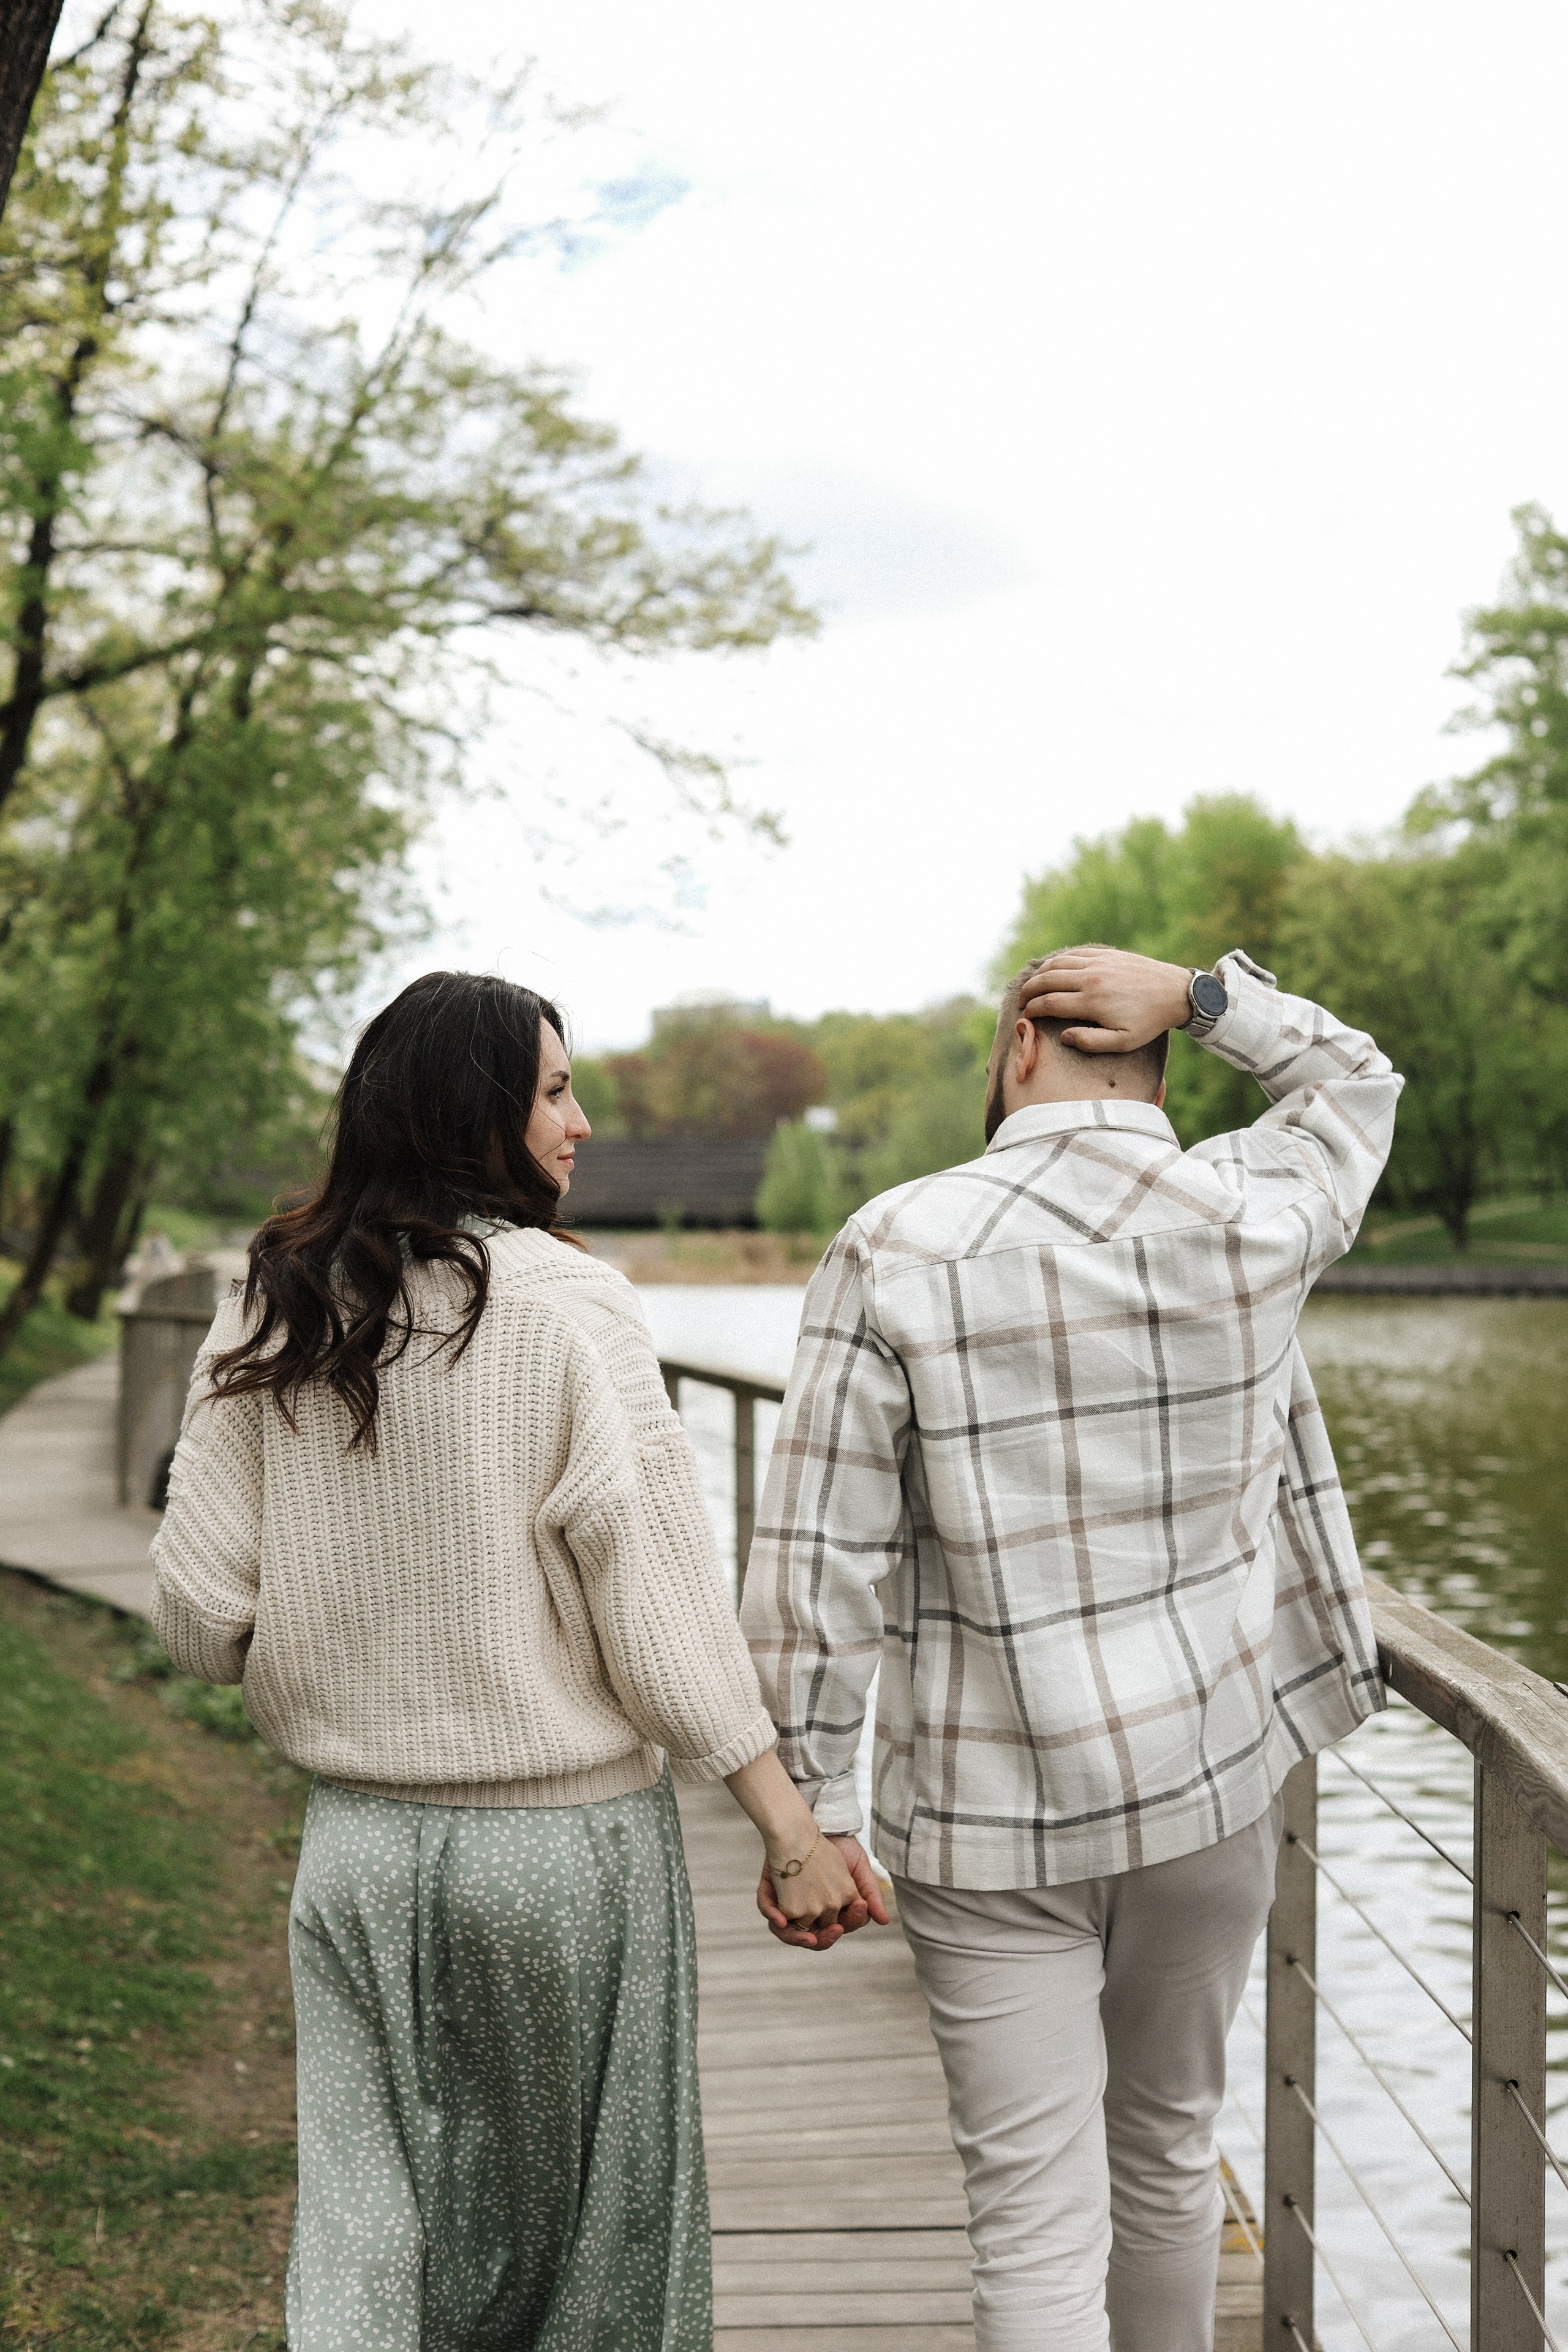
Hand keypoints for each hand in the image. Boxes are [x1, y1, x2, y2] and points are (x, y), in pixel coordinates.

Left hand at [756, 1833, 890, 1952]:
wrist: (818, 1822)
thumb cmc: (840, 1846)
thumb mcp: (859, 1869)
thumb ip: (870, 1894)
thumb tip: (884, 1921)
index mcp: (831, 1911)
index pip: (839, 1927)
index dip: (849, 1923)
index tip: (857, 1908)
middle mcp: (809, 1911)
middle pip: (813, 1937)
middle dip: (825, 1938)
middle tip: (835, 1929)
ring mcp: (789, 1904)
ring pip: (788, 1932)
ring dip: (797, 1938)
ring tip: (809, 1938)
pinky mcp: (771, 1893)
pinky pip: (768, 1910)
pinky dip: (773, 1917)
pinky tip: (781, 1920)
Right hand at [1018, 945, 1193, 1053]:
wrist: (1174, 992)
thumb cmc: (1149, 1022)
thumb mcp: (1123, 1042)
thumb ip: (1091, 1042)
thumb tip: (1063, 1036)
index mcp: (1092, 1002)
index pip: (1048, 1003)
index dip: (1031, 1010)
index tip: (1025, 1017)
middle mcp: (1090, 978)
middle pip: (1046, 980)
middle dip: (1028, 991)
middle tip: (1022, 1002)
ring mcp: (1097, 962)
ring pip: (1056, 964)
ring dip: (1039, 975)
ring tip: (1032, 986)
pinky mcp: (1105, 955)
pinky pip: (1072, 954)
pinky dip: (1056, 961)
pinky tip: (1052, 970)